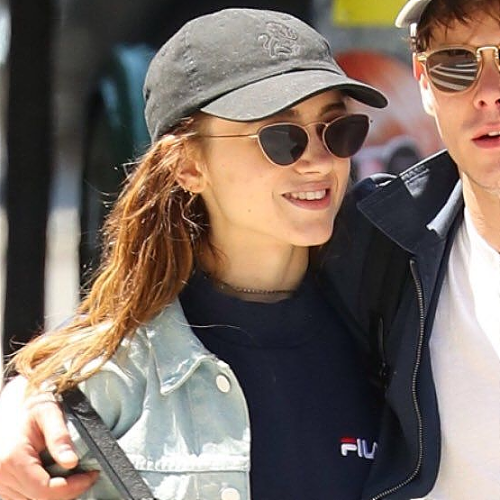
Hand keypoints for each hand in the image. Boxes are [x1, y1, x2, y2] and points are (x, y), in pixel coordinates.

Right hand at [0, 377, 97, 499]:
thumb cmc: (33, 404)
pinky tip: (56, 477)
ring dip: (55, 493)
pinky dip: (42, 492)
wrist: (13, 402)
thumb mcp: (49, 412)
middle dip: (68, 491)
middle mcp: (1, 476)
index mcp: (12, 459)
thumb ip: (59, 436)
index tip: (92, 475)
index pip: (46, 490)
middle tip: (87, 475)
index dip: (73, 487)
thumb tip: (72, 462)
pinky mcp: (1, 486)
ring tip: (73, 475)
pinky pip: (24, 498)